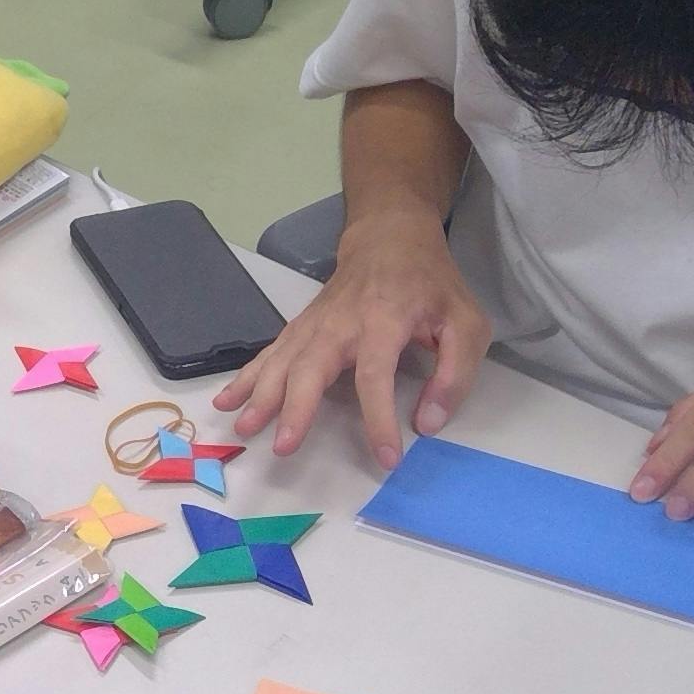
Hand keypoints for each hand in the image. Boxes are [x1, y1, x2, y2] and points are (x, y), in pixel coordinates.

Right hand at [211, 213, 492, 466]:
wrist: (389, 236)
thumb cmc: (430, 284)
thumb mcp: (466, 322)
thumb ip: (455, 373)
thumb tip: (428, 423)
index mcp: (385, 320)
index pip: (376, 374)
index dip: (379, 418)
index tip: (387, 457)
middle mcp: (341, 322)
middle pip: (311, 366)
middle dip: (295, 407)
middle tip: (283, 446)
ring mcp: (315, 323)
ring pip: (282, 360)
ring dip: (261, 395)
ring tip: (245, 430)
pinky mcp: (301, 327)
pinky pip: (270, 353)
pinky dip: (245, 378)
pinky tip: (226, 402)